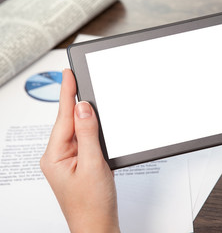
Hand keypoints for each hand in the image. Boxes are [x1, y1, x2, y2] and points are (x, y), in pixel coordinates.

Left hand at [40, 69, 119, 232]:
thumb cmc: (91, 204)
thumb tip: (83, 109)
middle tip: (79, 78)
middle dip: (75, 100)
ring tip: (90, 97)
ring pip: (78, 129)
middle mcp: (59, 156)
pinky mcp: (80, 162)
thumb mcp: (92, 165)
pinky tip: (96, 123)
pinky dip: (92, 129)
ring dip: (86, 115)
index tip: (68, 73)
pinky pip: (85, 139)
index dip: (67, 93)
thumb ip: (87, 134)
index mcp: (54, 156)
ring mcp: (69, 159)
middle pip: (68, 121)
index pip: (62, 117)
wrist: (97, 224)